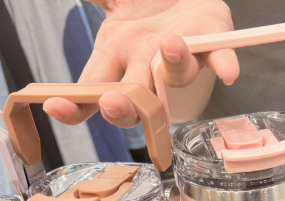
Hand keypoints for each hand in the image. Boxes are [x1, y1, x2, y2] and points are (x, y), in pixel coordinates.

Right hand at [43, 0, 237, 128]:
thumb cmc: (146, 11)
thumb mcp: (111, 5)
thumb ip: (93, 1)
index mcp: (115, 59)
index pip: (89, 92)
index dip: (73, 105)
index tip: (54, 106)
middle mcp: (146, 69)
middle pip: (133, 101)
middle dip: (123, 106)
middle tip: (114, 101)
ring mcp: (178, 61)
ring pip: (175, 78)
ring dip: (173, 68)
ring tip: (169, 46)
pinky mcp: (211, 47)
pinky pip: (219, 60)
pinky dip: (225, 65)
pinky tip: (229, 72)